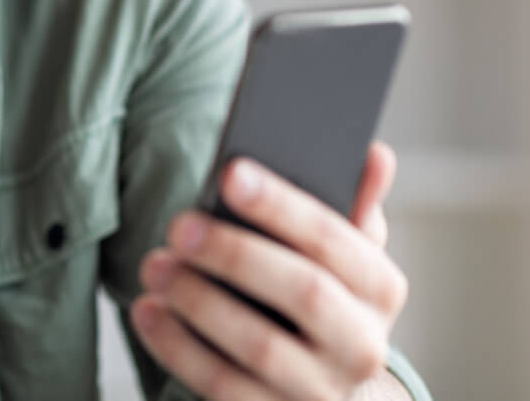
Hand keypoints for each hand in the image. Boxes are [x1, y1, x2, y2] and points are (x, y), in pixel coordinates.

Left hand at [131, 141, 407, 400]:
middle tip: (178, 225)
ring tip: (154, 265)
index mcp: (382, 289)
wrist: (328, 390)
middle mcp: (363, 346)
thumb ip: (352, 205)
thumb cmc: (324, 299)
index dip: (283, 206)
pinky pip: (223, 388)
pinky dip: (178, 347)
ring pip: (260, 346)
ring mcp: (321, 392)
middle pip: (303, 293)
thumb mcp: (345, 256)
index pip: (335, 241)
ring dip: (198, 301)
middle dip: (235, 253)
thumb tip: (374, 152)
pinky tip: (147, 311)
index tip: (230, 173)